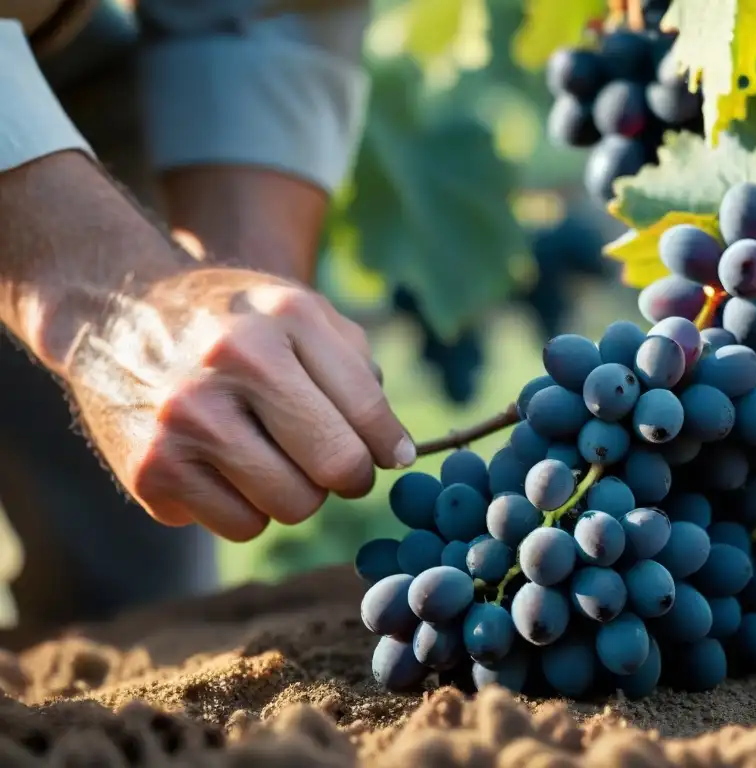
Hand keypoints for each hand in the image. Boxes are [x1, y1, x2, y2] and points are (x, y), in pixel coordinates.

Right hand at [65, 266, 414, 541]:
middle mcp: (233, 364)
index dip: (389, 445)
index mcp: (285, 320)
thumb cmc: (235, 325)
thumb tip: (397, 453)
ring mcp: (187, 420)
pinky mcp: (152, 471)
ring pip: (294, 506)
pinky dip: (247, 508)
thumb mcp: (300, 315)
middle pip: (337, 467)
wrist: (119, 316)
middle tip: (333, 461)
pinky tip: (224, 468)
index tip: (390, 455)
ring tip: (270, 455)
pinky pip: (243, 526)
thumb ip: (357, 371)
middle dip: (348, 474)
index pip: (367, 411)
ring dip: (296, 492)